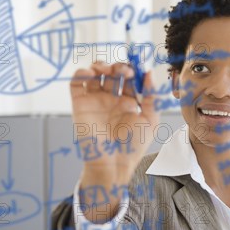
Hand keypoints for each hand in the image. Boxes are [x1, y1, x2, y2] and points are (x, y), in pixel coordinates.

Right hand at [70, 62, 159, 220]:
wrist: (113, 163)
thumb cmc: (133, 146)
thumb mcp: (150, 120)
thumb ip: (152, 96)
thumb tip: (149, 73)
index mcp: (128, 101)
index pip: (129, 77)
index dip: (133, 69)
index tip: (138, 69)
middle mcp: (111, 99)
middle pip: (112, 72)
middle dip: (118, 66)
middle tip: (124, 72)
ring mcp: (95, 100)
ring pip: (94, 73)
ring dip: (100, 65)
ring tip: (107, 71)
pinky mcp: (80, 104)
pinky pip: (77, 83)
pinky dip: (81, 72)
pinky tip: (92, 74)